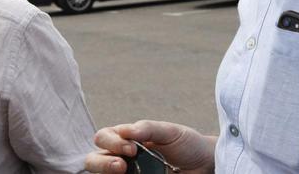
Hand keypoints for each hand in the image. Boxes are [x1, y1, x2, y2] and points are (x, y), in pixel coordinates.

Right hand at [85, 120, 214, 173]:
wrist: (205, 164)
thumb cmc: (187, 144)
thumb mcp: (170, 131)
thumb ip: (148, 129)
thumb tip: (125, 130)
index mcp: (125, 139)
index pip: (103, 137)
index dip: (112, 142)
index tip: (132, 148)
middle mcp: (121, 158)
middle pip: (93, 160)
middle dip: (102, 162)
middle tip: (121, 165)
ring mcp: (128, 173)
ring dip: (105, 171)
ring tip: (122, 170)